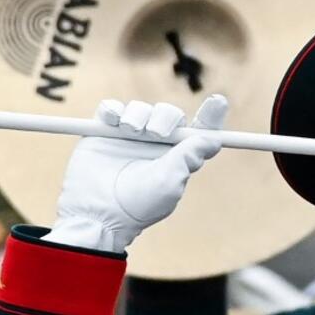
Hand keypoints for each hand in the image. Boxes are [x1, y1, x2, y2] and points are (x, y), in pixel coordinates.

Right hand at [43, 95, 227, 251]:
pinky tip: (112, 122)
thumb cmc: (138, 203)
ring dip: (138, 114)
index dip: (211, 115)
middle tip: (155, 132)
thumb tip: (213, 139)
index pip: (199, 132)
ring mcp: (129, 136)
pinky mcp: (103, 131)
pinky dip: (113, 110)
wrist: (96, 212)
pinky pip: (112, 108)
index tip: (218, 102)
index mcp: (178, 157)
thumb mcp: (169, 182)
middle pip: (170, 114)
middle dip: (166, 117)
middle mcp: (156, 144)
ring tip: (130, 131)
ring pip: (141, 108)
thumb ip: (188, 157)